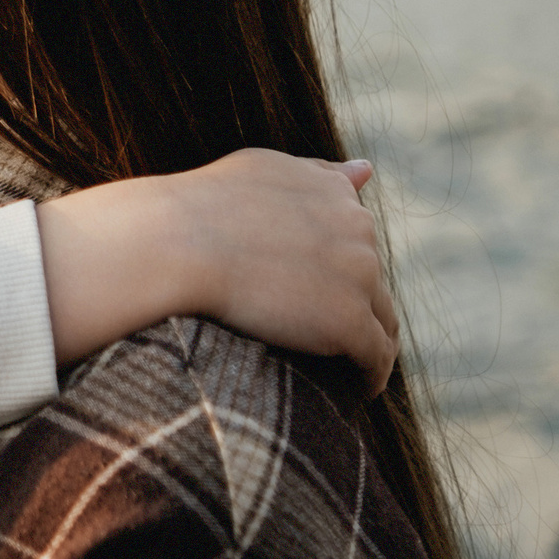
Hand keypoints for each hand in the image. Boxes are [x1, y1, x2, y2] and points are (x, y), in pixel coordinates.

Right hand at [37, 149, 397, 393]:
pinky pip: (377, 357)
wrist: (175, 244)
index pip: (356, 240)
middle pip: (373, 280)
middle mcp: (359, 230)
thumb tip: (366, 168)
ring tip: (351, 368)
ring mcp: (359, 277)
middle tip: (326, 337)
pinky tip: (358, 390)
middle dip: (358, 305)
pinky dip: (371, 376)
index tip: (321, 293)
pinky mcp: (349, 323)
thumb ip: (318, 173)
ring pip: (383, 320)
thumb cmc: (203, 205)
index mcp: (337, 194)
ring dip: (372, 343)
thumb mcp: (265, 169)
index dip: (339, 269)